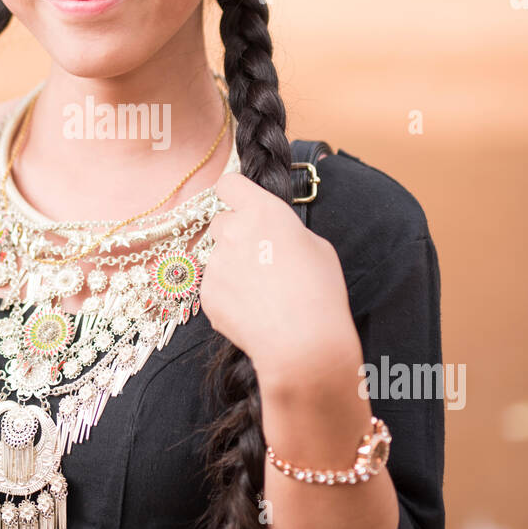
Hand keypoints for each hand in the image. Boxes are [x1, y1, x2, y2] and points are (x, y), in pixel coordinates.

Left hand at [198, 170, 362, 403]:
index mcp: (263, 212)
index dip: (234, 193)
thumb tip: (272, 235)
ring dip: (233, 268)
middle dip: (234, 235)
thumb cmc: (320, 293)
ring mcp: (216, 264)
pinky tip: (253, 310)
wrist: (302, 344)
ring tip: (262, 292)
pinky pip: (214, 286)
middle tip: (258, 258)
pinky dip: (228, 295)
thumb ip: (285, 230)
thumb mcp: (316, 247)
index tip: (240, 204)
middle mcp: (233, 232)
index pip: (229, 184)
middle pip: (220, 222)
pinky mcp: (207, 294)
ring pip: (217, 257)